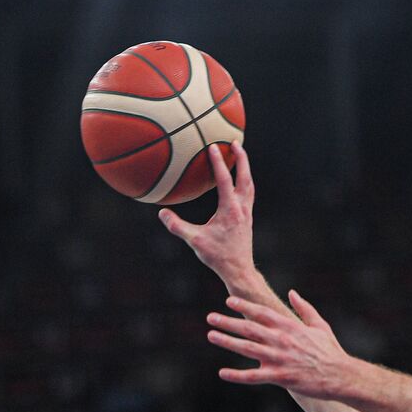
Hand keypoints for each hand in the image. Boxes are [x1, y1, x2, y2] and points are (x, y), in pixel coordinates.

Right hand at [158, 141, 256, 286]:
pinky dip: (244, 181)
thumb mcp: (195, 241)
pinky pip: (248, 193)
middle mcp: (242, 208)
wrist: (238, 269)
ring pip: (249, 184)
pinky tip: (237, 181)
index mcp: (230, 210)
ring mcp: (247, 212)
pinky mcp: (247, 217)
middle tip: (236, 142)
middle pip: (245, 176)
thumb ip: (177, 226)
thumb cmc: (218, 256)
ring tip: (239, 155)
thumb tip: (161, 213)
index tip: (214, 147)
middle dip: (241, 158)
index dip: (219, 163)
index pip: (225, 180)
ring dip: (245, 168)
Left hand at [207, 292, 353, 399]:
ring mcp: (279, 358)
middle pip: (249, 328)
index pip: (262, 312)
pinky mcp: (279, 377)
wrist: (340, 375)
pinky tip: (222, 372)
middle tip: (211, 317)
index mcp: (290, 326)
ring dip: (227, 341)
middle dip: (228, 321)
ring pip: (247, 348)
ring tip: (211, 335)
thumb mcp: (320, 324)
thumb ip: (304, 307)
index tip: (228, 301)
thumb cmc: (330, 350)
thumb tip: (292, 292)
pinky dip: (237, 375)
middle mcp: (281, 340)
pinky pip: (253, 376)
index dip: (244, 306)